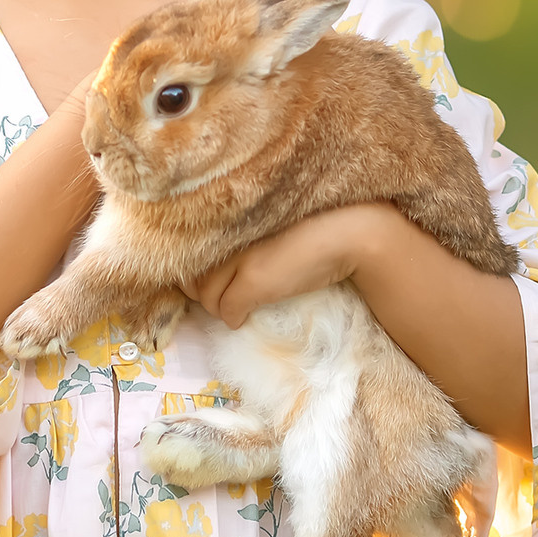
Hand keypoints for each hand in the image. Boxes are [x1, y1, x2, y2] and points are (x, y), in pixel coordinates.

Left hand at [189, 203, 397, 328]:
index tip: (205, 283)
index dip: (194, 274)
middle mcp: (228, 235)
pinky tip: (242, 317)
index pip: (190, 252)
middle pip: (195, 278)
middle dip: (203, 294)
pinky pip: (227, 309)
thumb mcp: (266, 231)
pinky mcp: (254, 280)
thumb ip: (238, 243)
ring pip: (207, 297)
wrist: (346, 233)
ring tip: (236, 307)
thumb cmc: (312, 228)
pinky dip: (233, 318)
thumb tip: (212, 272)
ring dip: (218, 308)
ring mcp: (240, 258)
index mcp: (229, 218)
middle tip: (222, 299)